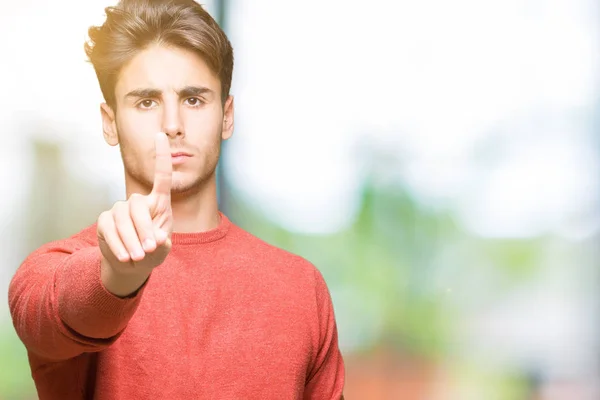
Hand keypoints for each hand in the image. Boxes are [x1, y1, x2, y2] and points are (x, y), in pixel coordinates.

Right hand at [97, 132, 172, 274]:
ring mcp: (119, 209)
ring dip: (131, 240)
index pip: (161, 176)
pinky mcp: (105, 220)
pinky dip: (118, 245)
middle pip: (138, 205)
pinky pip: (109, 229)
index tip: (161, 135)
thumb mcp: (163, 248)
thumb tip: (158, 239)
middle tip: (150, 250)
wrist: (133, 264)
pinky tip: (125, 258)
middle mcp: (138, 201)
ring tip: (139, 258)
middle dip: (144, 228)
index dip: (161, 156)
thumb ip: (163, 244)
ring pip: (122, 219)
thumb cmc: (153, 250)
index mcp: (159, 202)